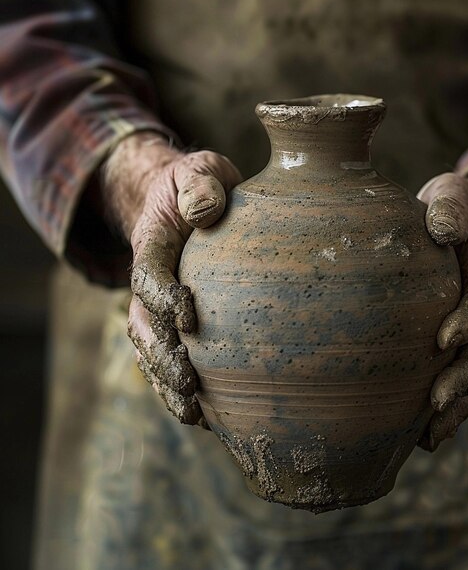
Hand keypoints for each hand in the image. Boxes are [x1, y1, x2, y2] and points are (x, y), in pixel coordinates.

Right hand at [102, 133, 241, 424]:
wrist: (187, 201)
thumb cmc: (201, 185)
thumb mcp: (202, 170)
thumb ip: (201, 184)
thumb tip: (204, 212)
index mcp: (152, 245)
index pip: (149, 275)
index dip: (163, 297)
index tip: (190, 317)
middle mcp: (148, 282)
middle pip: (144, 325)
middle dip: (162, 357)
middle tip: (189, 382)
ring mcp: (157, 306)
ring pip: (152, 351)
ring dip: (168, 384)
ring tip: (194, 415)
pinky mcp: (174, 322)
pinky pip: (169, 357)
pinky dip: (179, 387)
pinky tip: (206, 414)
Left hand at [416, 170, 467, 450]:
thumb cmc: (457, 209)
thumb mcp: (455, 194)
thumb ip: (452, 206)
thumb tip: (441, 230)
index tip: (442, 340)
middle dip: (463, 378)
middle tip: (434, 400)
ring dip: (458, 406)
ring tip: (429, 435)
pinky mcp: (462, 343)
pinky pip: (465, 381)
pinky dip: (452, 410)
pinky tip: (424, 436)